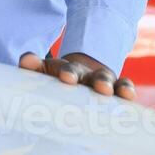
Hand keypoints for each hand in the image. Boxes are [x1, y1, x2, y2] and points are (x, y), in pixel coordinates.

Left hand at [18, 51, 134, 99]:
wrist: (84, 77)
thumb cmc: (62, 81)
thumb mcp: (46, 73)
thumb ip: (34, 66)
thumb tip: (25, 60)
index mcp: (67, 70)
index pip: (65, 69)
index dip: (67, 72)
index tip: (67, 79)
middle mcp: (85, 74)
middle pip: (85, 73)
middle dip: (89, 78)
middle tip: (91, 85)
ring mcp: (102, 80)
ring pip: (105, 79)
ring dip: (105, 83)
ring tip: (106, 90)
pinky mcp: (117, 89)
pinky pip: (124, 86)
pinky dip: (126, 89)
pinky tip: (128, 95)